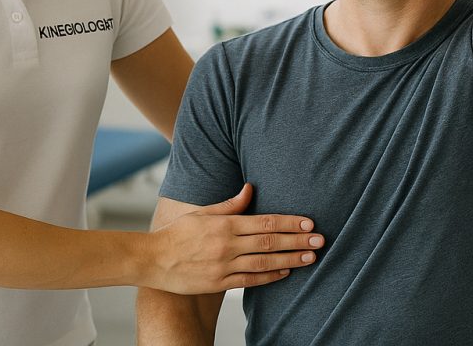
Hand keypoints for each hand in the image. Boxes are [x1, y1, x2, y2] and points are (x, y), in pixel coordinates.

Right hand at [146, 183, 323, 293]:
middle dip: (297, 240)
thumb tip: (251, 189)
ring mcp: (223, 266)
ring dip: (290, 259)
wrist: (152, 259)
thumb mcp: (202, 212)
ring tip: (311, 257)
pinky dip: (270, 276)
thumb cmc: (177, 232)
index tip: (308, 222)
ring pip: (264, 262)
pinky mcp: (218, 283)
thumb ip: (230, 204)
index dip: (289, 223)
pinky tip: (286, 272)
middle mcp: (226, 245)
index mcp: (224, 224)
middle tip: (320, 240)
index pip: (264, 222)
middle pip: (269, 242)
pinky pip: (250, 280)